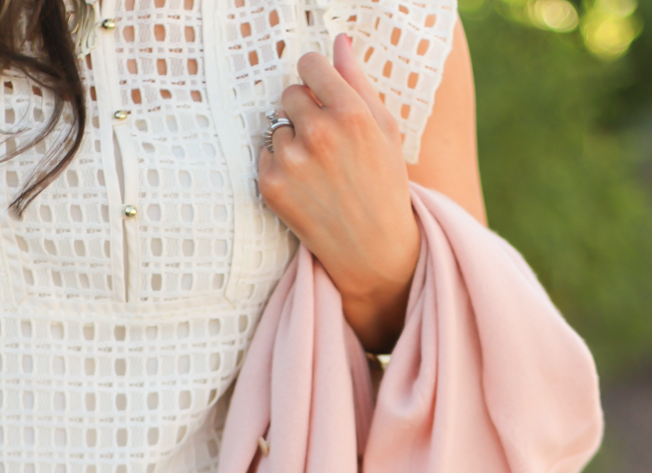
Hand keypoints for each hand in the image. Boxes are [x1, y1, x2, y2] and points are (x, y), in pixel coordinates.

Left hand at [257, 35, 420, 352]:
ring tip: (320, 174)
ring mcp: (293, 161)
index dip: (316, 79)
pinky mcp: (272, 186)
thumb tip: (340, 42)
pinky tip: (306, 189)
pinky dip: (280, 169)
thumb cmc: (385, 188)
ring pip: (277, 128)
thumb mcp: (386, 132)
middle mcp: (319, 133)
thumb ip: (359, 83)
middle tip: (327, 145)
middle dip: (304, 112)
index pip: (310, 64)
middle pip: (289, 94)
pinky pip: (265, 157)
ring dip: (292, 144)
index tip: (322, 95)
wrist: (374, 252)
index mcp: (351, 112)